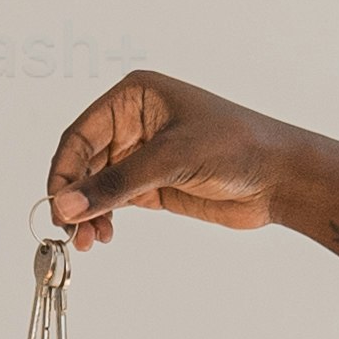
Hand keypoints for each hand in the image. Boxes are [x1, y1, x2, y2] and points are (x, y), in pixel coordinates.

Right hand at [40, 71, 338, 283]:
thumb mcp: (171, 160)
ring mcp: (142, 155)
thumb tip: (65, 206)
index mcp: (134, 96)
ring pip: (96, 186)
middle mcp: (133, 122)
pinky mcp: (153, 184)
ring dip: (87, 213)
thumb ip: (116, 185)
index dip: (64, 170)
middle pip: (83, 162)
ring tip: (89, 242)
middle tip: (70, 231)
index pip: (80, 134)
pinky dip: (104, 219)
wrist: (281, 177)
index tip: (57, 205)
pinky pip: (114, 201)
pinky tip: (104, 236)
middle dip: (75, 197)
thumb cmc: (236, 147)